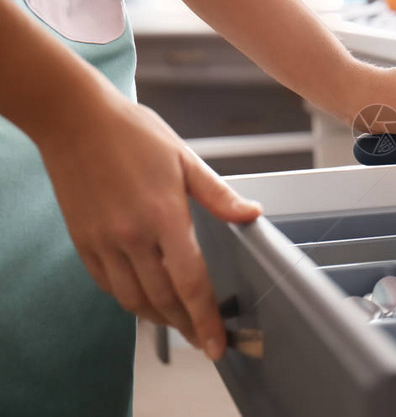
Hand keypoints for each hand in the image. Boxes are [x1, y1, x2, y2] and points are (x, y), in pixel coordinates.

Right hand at [36, 96, 260, 360]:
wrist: (75, 119)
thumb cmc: (134, 134)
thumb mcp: (185, 159)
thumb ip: (218, 195)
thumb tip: (252, 214)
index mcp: (164, 215)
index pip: (191, 281)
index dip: (205, 318)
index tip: (217, 343)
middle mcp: (132, 236)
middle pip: (163, 299)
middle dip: (187, 326)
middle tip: (204, 339)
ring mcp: (103, 242)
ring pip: (133, 300)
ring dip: (159, 319)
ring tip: (180, 325)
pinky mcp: (83, 241)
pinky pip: (107, 285)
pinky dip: (129, 300)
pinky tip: (145, 300)